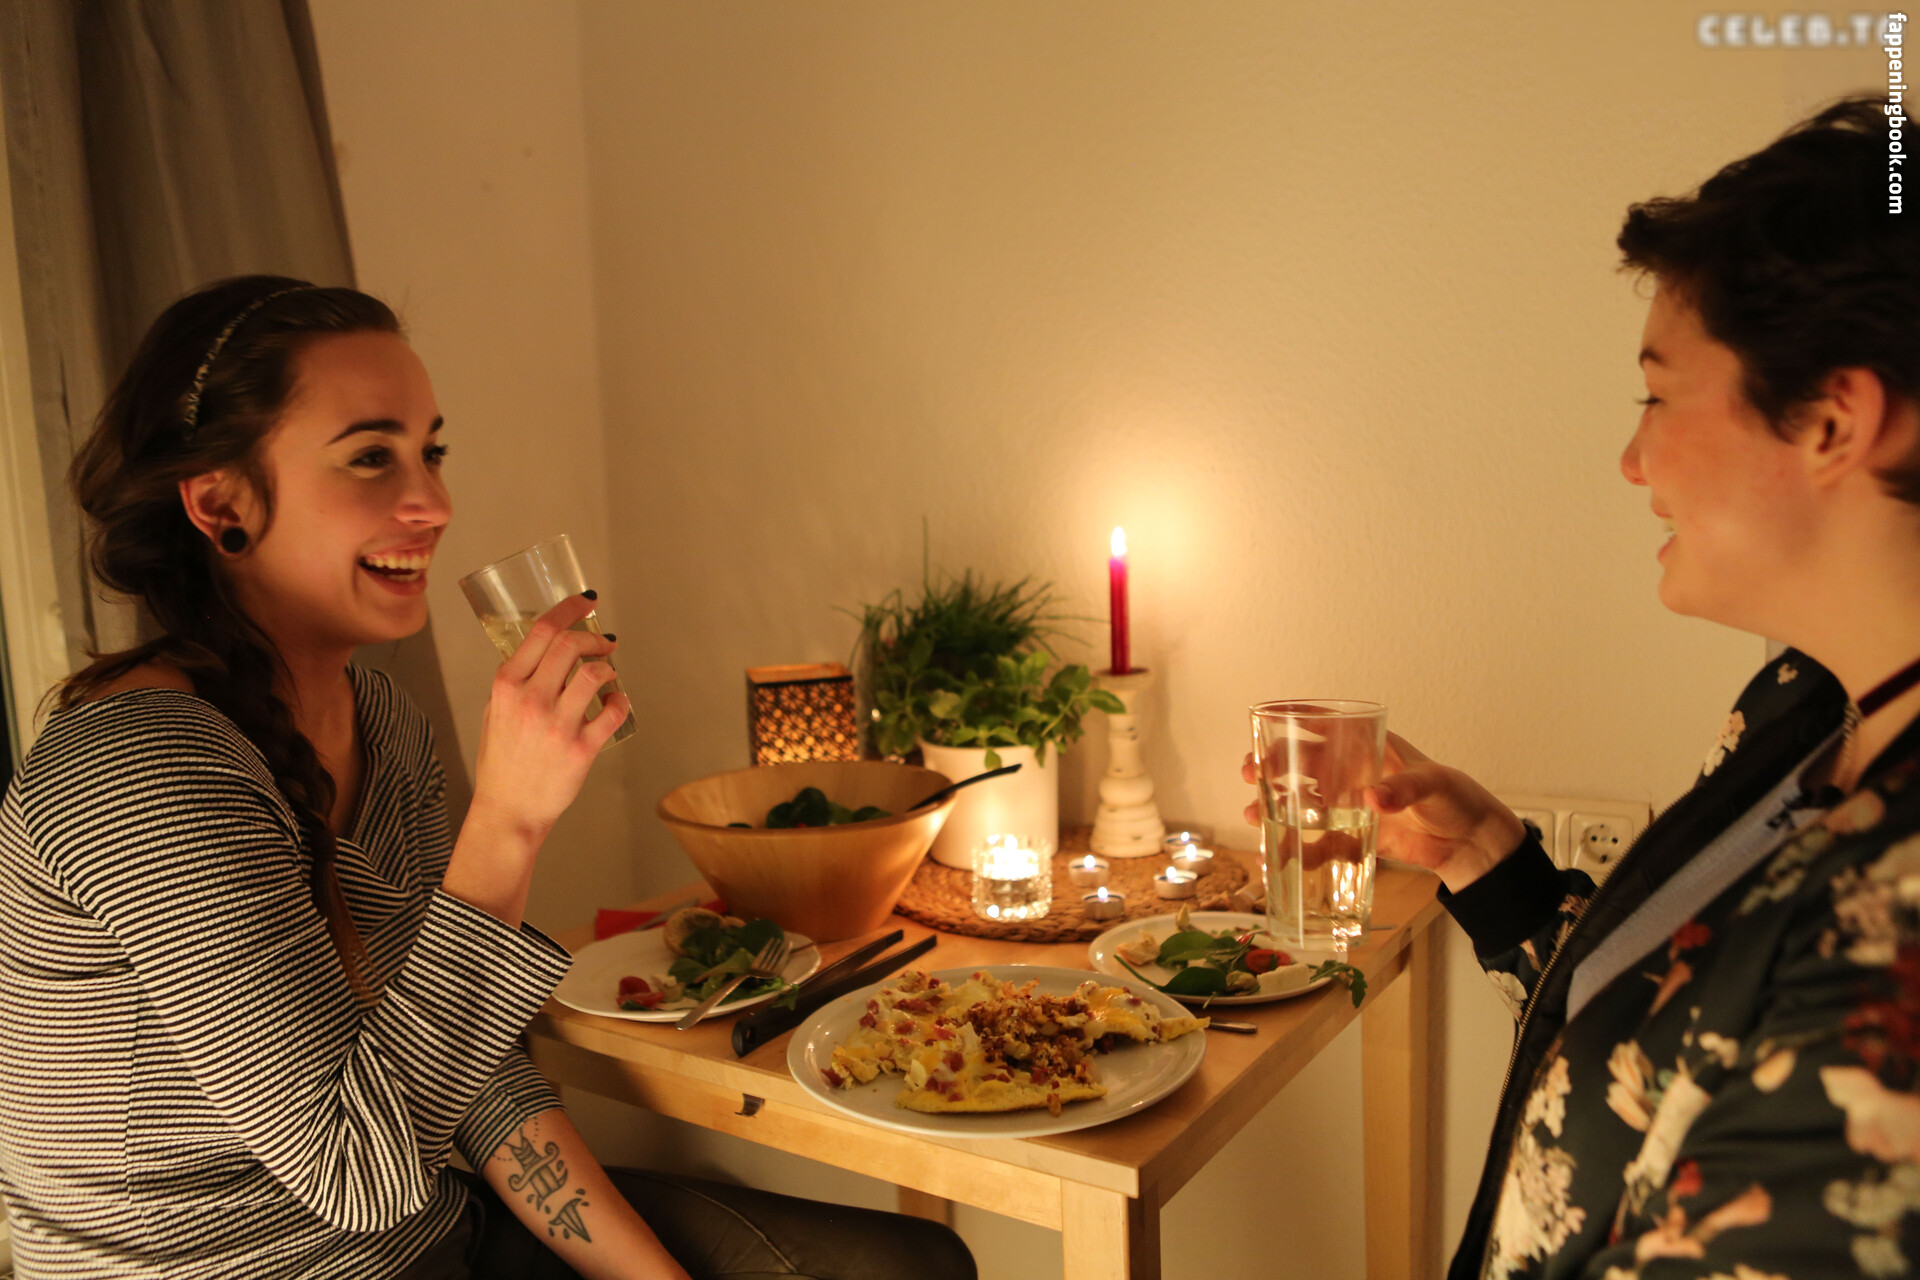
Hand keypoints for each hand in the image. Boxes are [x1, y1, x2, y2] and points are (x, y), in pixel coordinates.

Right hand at [471, 592, 629, 837]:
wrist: (508, 810)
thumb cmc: (502, 762)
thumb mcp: (496, 712)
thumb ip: (516, 682)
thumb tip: (545, 652)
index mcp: (507, 685)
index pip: (542, 631)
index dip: (569, 609)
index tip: (585, 602)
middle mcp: (531, 699)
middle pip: (570, 644)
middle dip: (594, 636)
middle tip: (605, 641)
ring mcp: (557, 724)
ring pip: (595, 673)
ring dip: (609, 667)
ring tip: (610, 673)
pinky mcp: (581, 748)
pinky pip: (613, 711)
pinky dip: (621, 700)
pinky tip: (617, 701)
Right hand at [1242, 732, 1523, 892]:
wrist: (1471, 843)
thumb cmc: (1456, 798)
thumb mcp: (1434, 785)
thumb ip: (1404, 788)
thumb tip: (1372, 798)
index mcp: (1368, 748)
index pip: (1325, 725)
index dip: (1292, 719)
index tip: (1263, 720)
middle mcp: (1352, 773)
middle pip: (1300, 764)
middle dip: (1270, 767)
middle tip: (1250, 775)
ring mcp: (1349, 806)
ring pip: (1301, 803)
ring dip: (1273, 808)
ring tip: (1252, 817)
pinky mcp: (1354, 837)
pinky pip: (1319, 843)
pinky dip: (1298, 851)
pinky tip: (1276, 858)